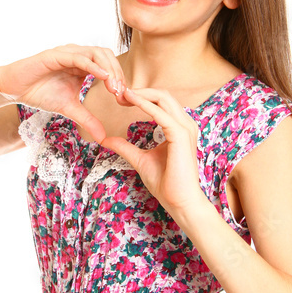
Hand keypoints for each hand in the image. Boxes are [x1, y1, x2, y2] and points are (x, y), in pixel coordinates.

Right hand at [0, 43, 132, 145]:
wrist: (14, 89)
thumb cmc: (40, 94)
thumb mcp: (69, 108)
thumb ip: (87, 119)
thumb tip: (103, 137)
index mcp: (83, 65)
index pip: (109, 66)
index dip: (119, 80)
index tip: (125, 99)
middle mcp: (78, 55)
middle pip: (107, 56)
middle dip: (118, 74)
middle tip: (122, 94)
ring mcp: (67, 53)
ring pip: (96, 53)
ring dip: (109, 69)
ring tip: (115, 88)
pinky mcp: (56, 55)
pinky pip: (79, 57)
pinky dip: (93, 66)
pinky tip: (102, 77)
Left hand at [102, 85, 205, 216]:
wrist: (180, 201)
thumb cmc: (166, 183)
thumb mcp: (140, 160)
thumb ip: (125, 147)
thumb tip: (106, 140)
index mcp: (178, 127)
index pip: (160, 102)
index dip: (140, 97)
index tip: (120, 99)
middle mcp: (184, 124)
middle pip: (162, 94)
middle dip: (140, 90)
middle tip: (118, 93)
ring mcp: (185, 128)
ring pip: (163, 97)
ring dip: (141, 93)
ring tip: (121, 93)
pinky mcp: (181, 135)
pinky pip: (161, 113)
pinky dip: (144, 104)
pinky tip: (130, 100)